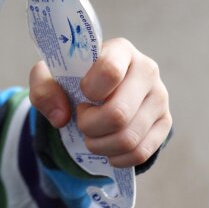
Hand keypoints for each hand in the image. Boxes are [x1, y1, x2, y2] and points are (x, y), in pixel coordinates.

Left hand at [29, 37, 170, 167]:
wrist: (100, 91)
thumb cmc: (74, 78)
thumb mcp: (50, 76)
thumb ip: (43, 89)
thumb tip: (60, 117)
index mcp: (120, 50)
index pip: (110, 71)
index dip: (90, 90)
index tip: (81, 94)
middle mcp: (146, 70)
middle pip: (118, 113)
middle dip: (90, 126)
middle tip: (82, 120)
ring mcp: (160, 97)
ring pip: (129, 138)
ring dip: (100, 145)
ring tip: (91, 135)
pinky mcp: (165, 122)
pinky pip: (141, 152)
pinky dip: (116, 157)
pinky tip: (106, 148)